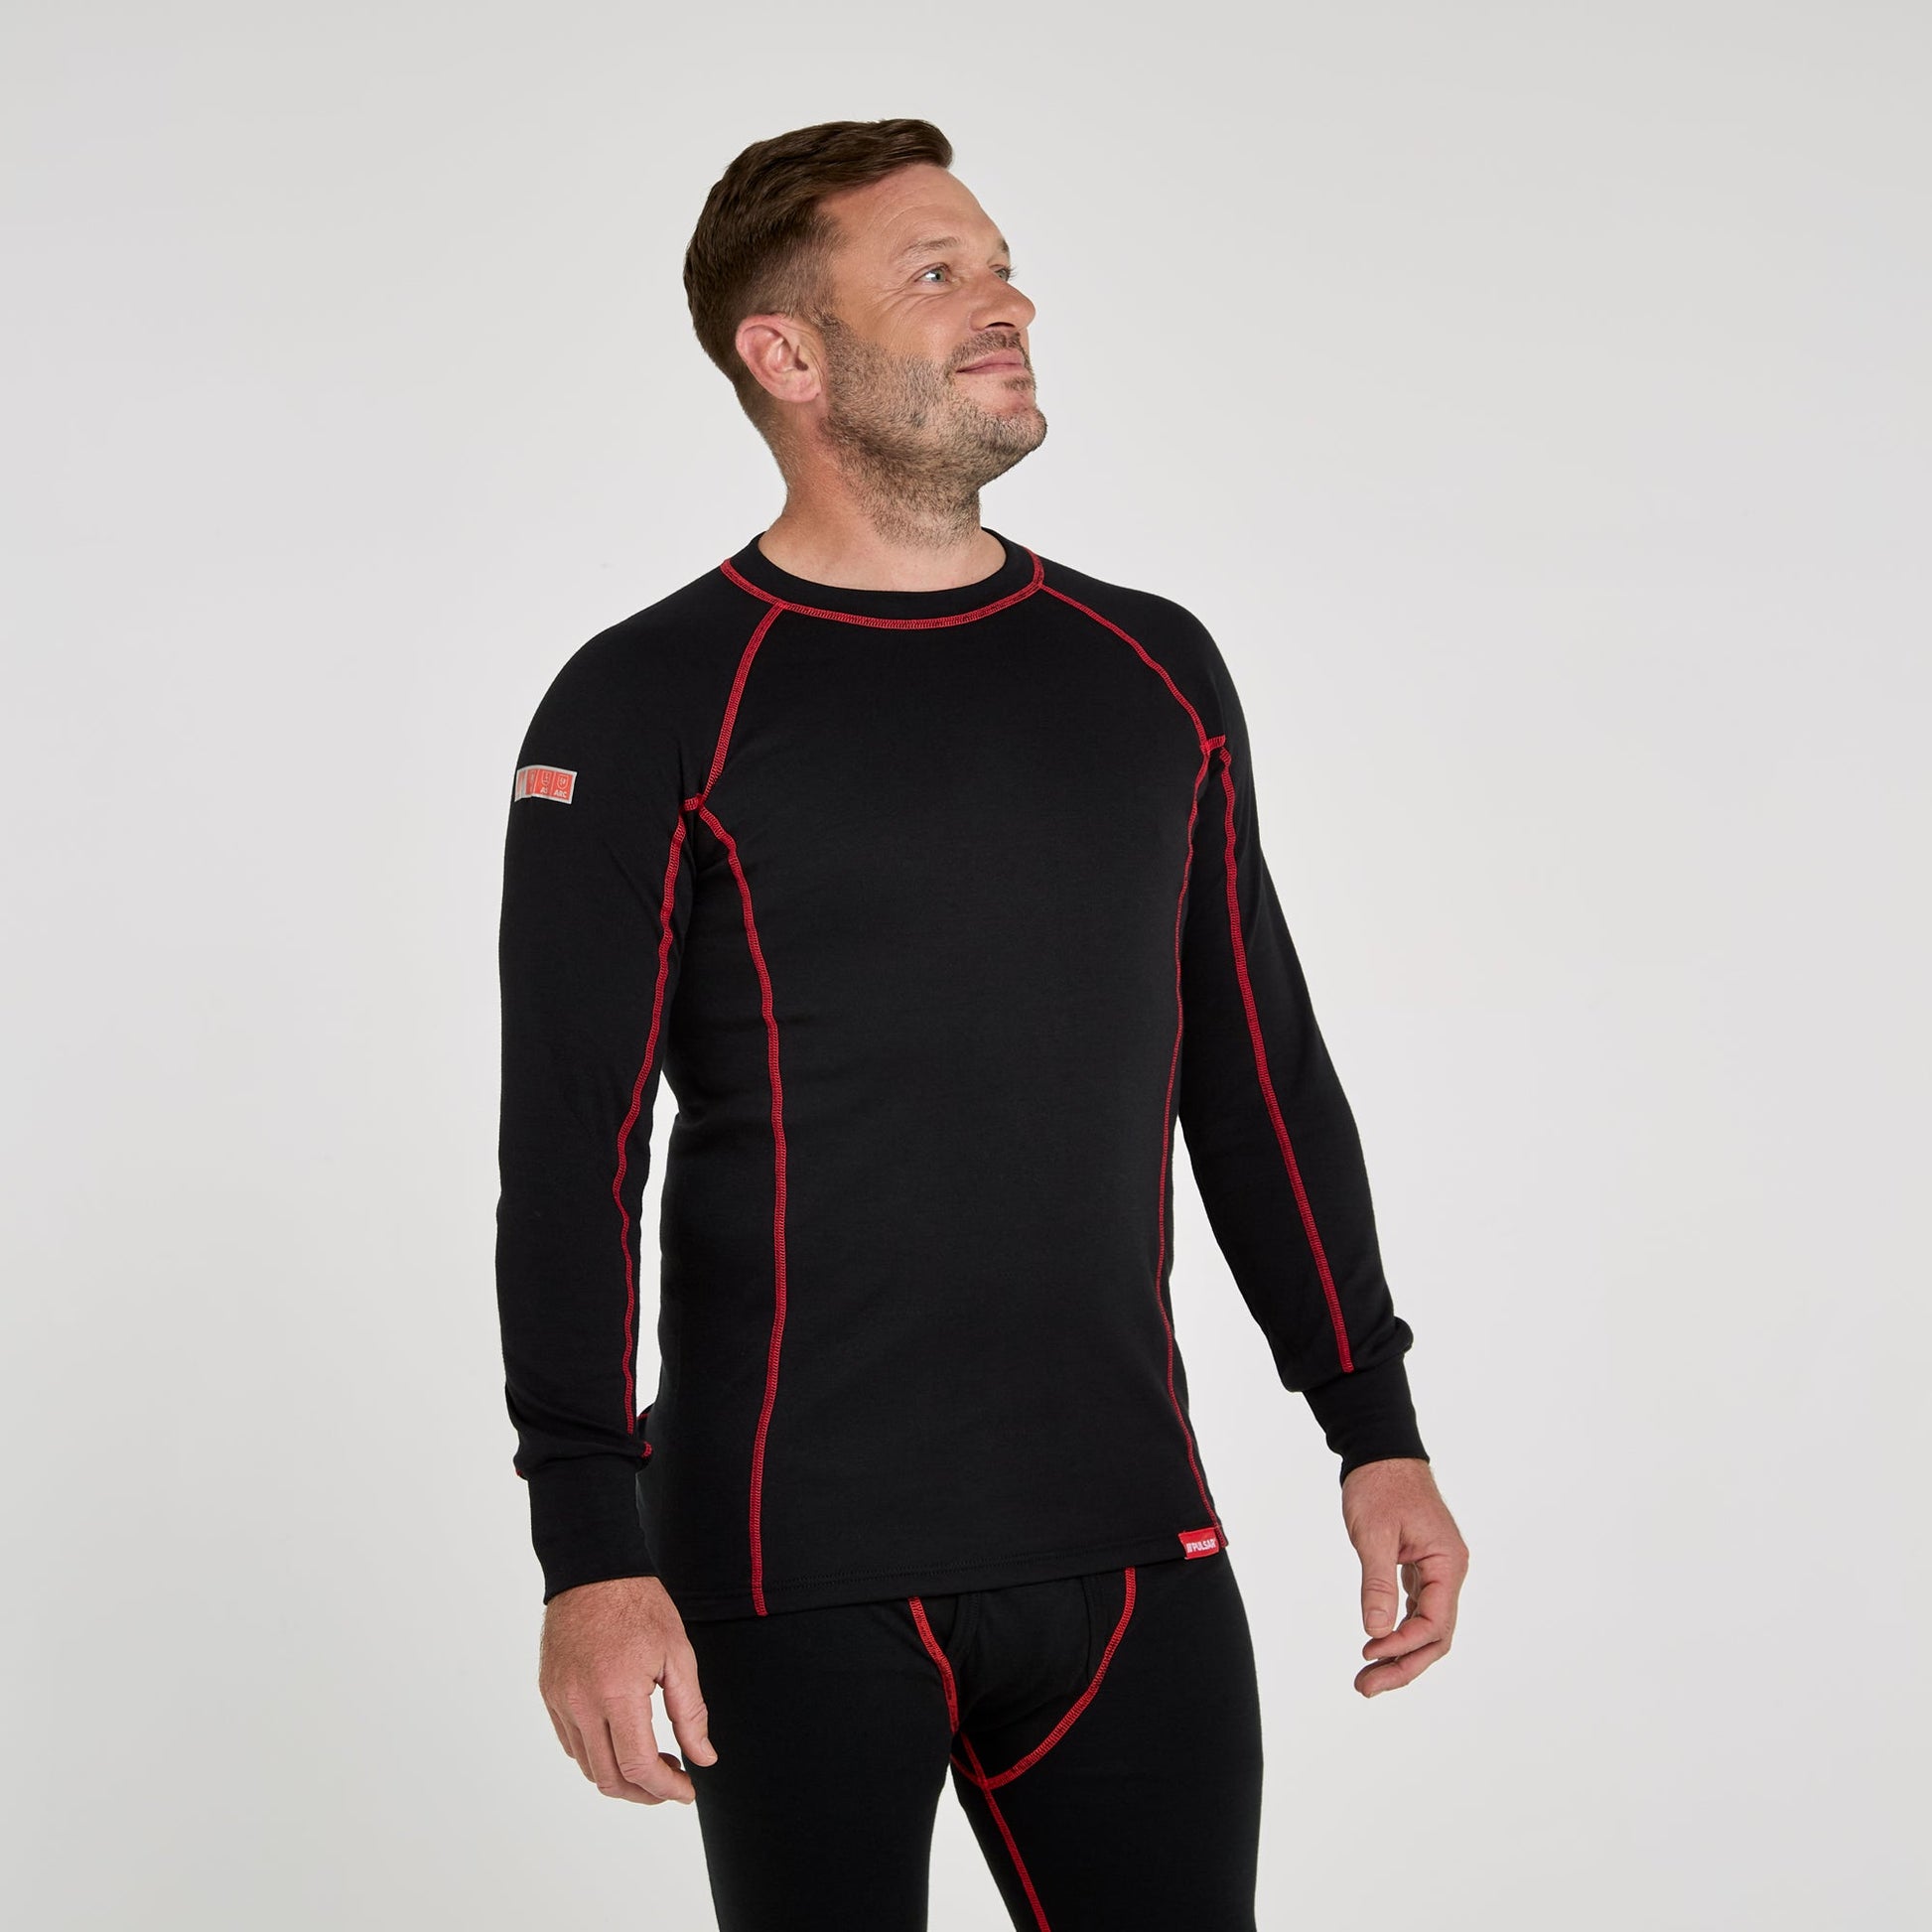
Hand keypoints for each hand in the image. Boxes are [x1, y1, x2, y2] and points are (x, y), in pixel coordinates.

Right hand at [538, 1575, 718, 1802]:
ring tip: (651, 1759)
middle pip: (609, 1778)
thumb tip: (703, 1759)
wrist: (593, 1571)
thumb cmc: (640, 1607)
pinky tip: (621, 1738)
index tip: (686, 1790)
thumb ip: (691, 1712)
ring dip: (620, 1776)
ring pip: (587, 1766)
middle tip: (671, 1782)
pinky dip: (597, 1755)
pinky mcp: (550, 1694)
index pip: (638, 1766)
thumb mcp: (678, 1654)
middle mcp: (581, 1704)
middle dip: (644, 1792)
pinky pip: (571, 1743)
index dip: (666, 1789)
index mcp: (616, 1694)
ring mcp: (560, 1700)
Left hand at [1339, 1458, 1467, 1697]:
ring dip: (1400, 1653)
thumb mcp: (1373, 1534)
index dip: (1403, 1645)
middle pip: (1435, 1635)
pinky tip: (1377, 1645)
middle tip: (1365, 1687)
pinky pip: (1417, 1609)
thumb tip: (1375, 1631)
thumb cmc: (1379, 1485)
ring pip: (1426, 1626)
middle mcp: (1449, 1571)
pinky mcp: (1421, 1566)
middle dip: (1403, 1664)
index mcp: (1447, 1563)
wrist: (1380, 1450)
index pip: (1435, 1622)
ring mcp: (1436, 1570)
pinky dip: (1398, 1630)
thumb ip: (1376, 1583)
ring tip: (1367, 1678)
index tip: (1369, 1652)